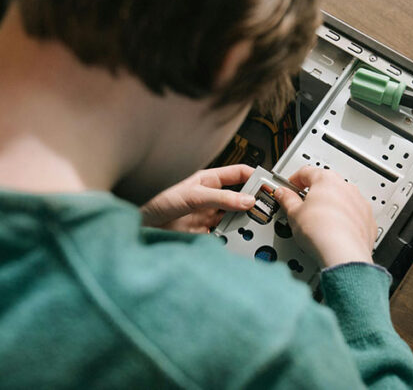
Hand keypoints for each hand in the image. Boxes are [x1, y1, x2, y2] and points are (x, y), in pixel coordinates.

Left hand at [140, 165, 255, 232]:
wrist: (144, 228)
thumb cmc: (159, 203)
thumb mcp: (194, 196)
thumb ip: (222, 198)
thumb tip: (248, 200)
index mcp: (211, 180)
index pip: (240, 174)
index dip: (256, 177)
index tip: (269, 185)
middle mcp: (213, 197)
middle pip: (242, 197)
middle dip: (253, 202)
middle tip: (264, 209)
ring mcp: (211, 215)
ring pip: (236, 217)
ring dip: (244, 222)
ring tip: (252, 225)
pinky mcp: (207, 233)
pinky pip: (226, 235)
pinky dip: (233, 237)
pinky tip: (236, 238)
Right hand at [274, 166, 376, 267]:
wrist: (344, 254)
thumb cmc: (322, 232)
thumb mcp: (294, 214)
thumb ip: (287, 200)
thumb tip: (283, 194)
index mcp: (326, 180)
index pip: (306, 172)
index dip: (294, 180)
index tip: (289, 190)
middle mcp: (346, 187)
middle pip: (326, 184)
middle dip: (314, 194)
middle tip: (302, 207)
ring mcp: (360, 203)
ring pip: (342, 199)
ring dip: (331, 206)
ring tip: (319, 222)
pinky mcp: (368, 220)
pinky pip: (354, 215)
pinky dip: (345, 220)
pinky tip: (335, 231)